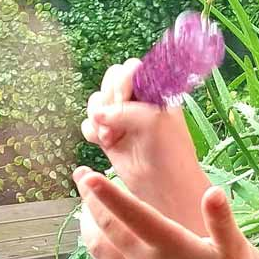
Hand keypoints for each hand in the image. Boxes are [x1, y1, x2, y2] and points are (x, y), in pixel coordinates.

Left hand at [74, 167, 256, 258]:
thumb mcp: (233, 250)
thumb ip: (221, 219)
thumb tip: (214, 192)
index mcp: (168, 243)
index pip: (131, 213)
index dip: (108, 194)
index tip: (89, 177)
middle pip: (106, 226)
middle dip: (89, 199)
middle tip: (81, 176)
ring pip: (98, 250)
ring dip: (86, 226)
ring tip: (84, 210)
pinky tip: (95, 252)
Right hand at [83, 59, 210, 232]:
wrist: (164, 189)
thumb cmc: (169, 153)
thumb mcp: (153, 121)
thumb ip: (125, 109)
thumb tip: (97, 114)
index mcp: (154, 92)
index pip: (130, 70)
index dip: (121, 82)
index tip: (122, 99)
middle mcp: (137, 102)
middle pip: (109, 82)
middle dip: (107, 100)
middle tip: (115, 122)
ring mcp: (122, 120)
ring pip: (96, 103)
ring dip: (98, 118)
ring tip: (110, 138)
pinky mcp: (109, 138)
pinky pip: (89, 125)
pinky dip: (92, 132)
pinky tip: (103, 144)